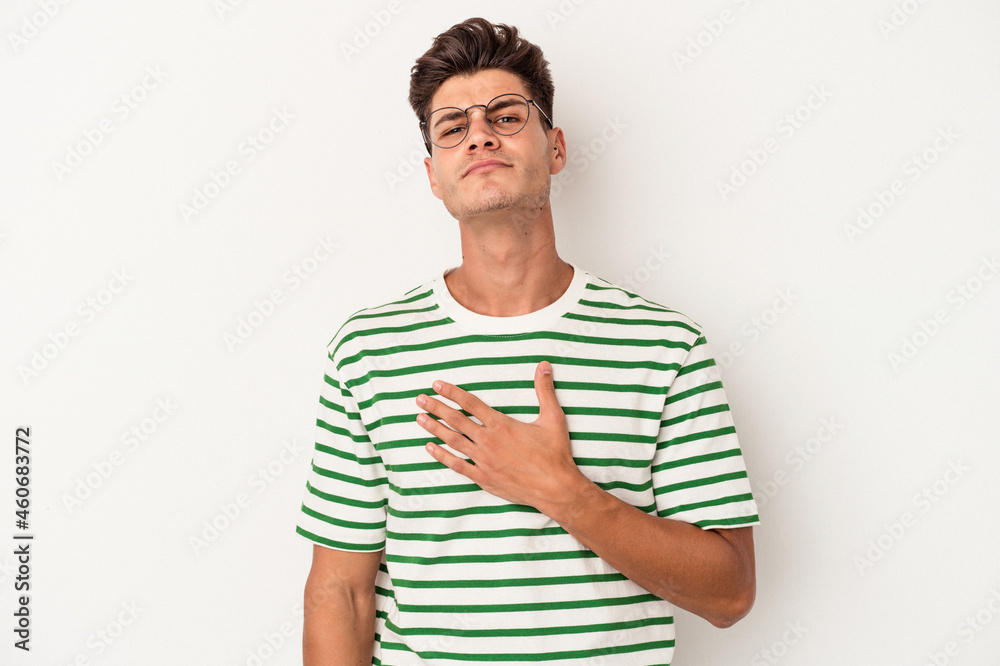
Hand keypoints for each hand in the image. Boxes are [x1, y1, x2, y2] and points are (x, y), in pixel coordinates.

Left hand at [415, 360, 588, 512]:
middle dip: (436, 407)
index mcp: (502, 424)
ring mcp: (484, 460)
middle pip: (456, 420)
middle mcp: (488, 441)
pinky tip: (430, 448)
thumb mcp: (553, 418)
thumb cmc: (555, 454)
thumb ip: (545, 390)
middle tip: (420, 399)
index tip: (437, 385)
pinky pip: (457, 465)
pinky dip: (442, 456)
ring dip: (434, 429)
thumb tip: (544, 365)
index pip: (471, 403)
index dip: (452, 393)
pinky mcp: (483, 478)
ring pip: (453, 441)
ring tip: (419, 418)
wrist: (555, 488)